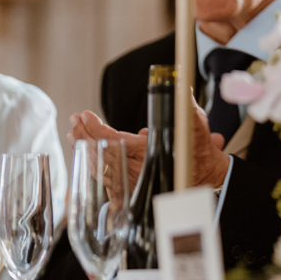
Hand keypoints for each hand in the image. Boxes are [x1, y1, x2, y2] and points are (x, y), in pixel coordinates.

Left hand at [71, 103, 229, 189]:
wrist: (207, 181)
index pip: (112, 139)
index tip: (84, 115)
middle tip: (73, 122)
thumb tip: (181, 86)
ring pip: (101, 169)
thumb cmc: (198, 154)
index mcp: (146, 154)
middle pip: (100, 154)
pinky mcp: (132, 192)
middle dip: (84, 136)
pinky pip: (107, 180)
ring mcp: (132, 184)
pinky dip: (96, 167)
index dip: (95, 127)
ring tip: (76, 136)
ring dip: (86, 151)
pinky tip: (90, 157)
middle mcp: (136, 171)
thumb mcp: (195, 126)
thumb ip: (185, 106)